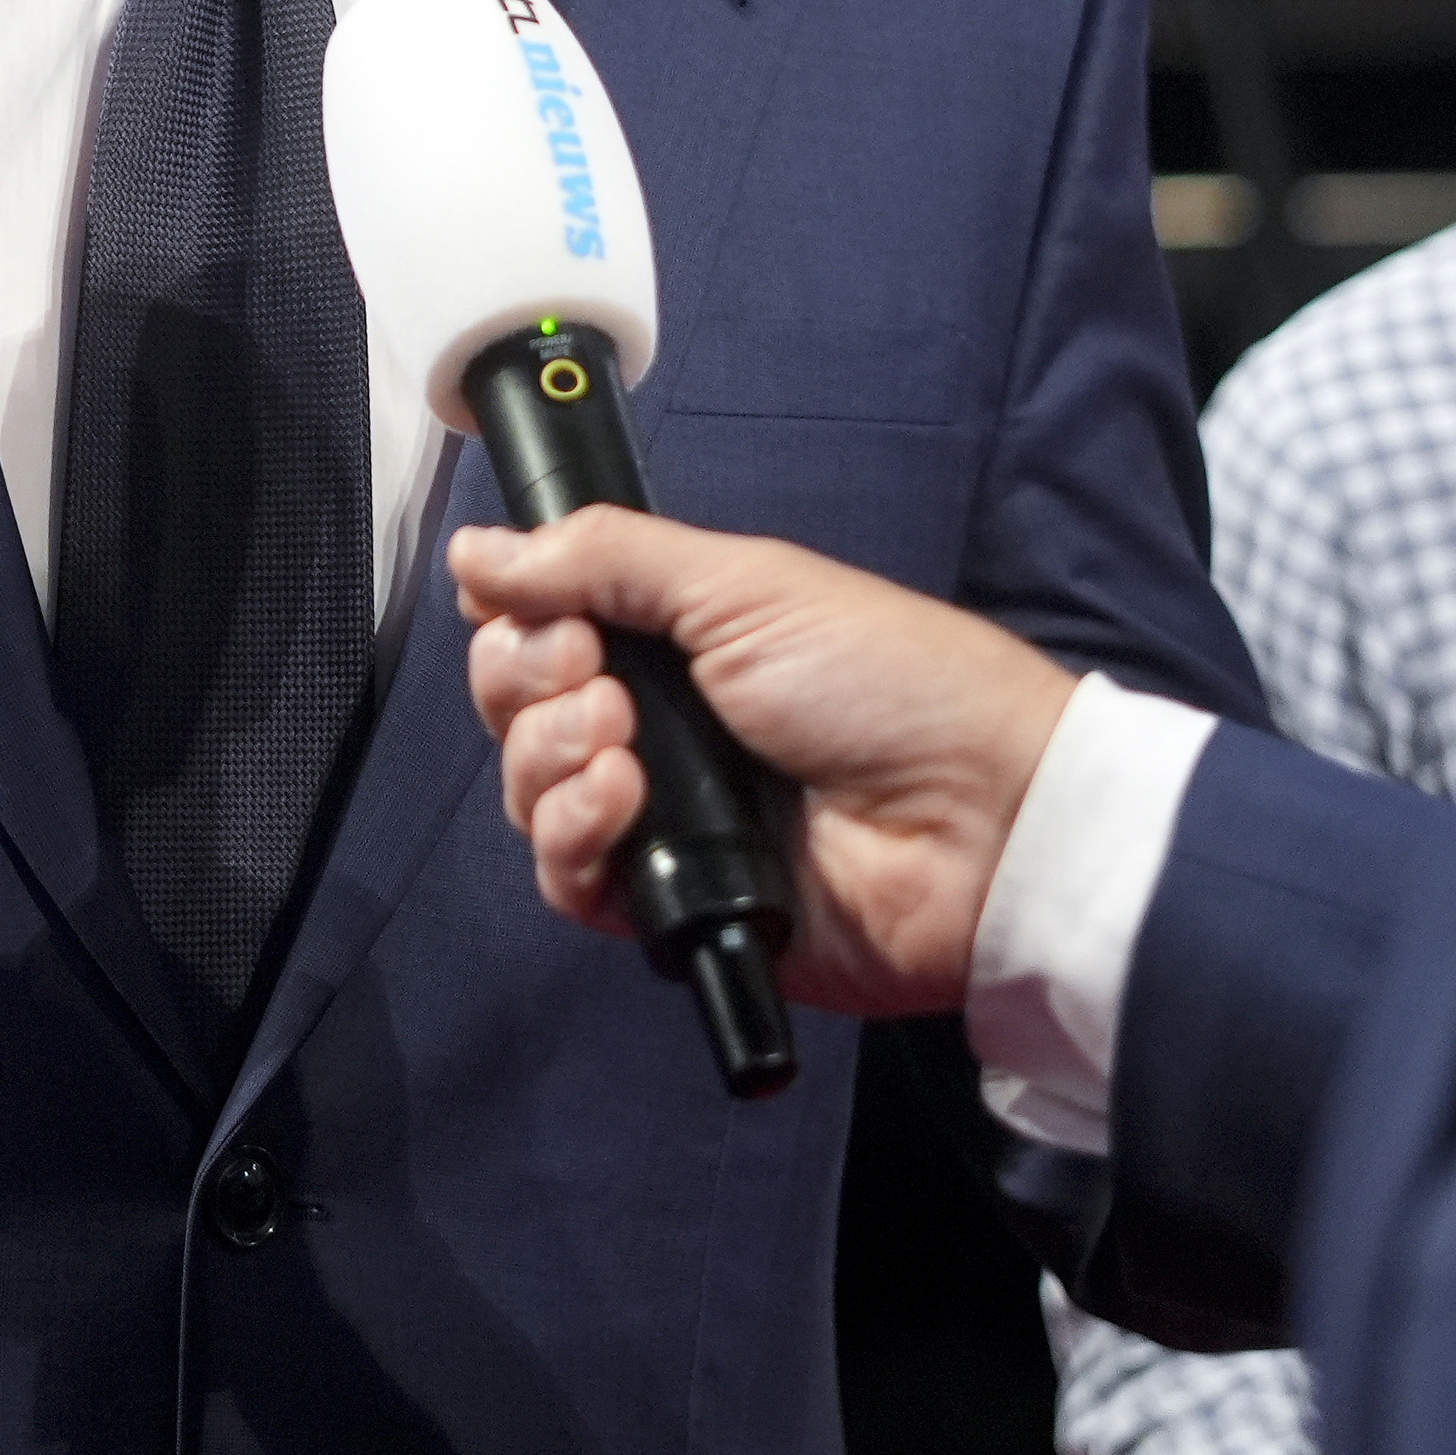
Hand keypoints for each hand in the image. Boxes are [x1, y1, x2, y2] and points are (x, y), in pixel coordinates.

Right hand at [455, 510, 1081, 1017]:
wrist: (978, 821)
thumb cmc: (885, 680)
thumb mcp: (743, 585)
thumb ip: (604, 558)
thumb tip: (477, 548)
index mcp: (676, 642)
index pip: (540, 628)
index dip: (516, 617)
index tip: (534, 603)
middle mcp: (656, 727)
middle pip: (517, 708)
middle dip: (529, 678)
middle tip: (597, 670)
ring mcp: (661, 820)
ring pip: (529, 791)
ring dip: (553, 753)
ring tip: (625, 741)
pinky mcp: (668, 906)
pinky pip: (565, 880)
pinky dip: (576, 832)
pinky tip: (627, 802)